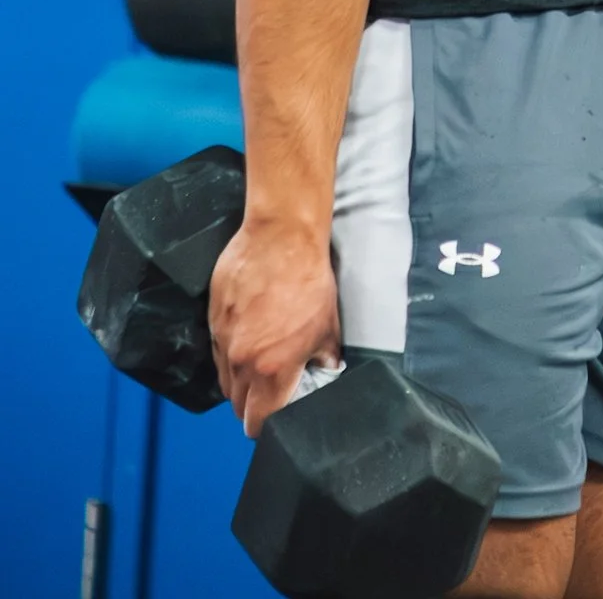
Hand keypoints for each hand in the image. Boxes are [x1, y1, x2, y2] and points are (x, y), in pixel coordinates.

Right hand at [209, 221, 339, 438]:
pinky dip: (228, 354)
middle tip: (268, 393)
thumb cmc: (308, 279)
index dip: (265, 428)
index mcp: (271, 370)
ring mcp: (222, 339)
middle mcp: (241, 361)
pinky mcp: (212, 318)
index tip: (273, 423)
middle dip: (252, 405)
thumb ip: (324, 358)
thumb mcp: (327, 325)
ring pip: (225, 380)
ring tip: (258, 365)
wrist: (282, 237)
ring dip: (239, 381)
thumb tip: (326, 371)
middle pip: (238, 405)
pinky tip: (246, 338)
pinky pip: (216, 351)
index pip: (257, 422)